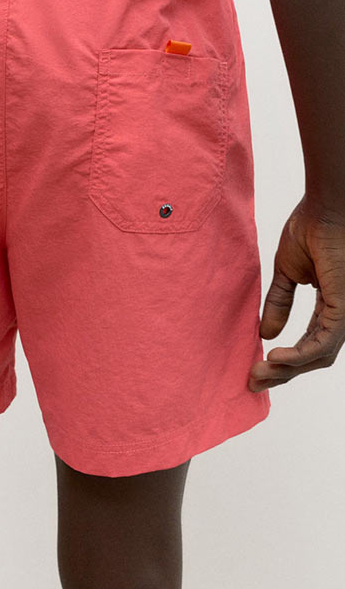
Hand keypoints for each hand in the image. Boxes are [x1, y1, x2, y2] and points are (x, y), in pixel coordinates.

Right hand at [248, 197, 344, 390]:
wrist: (323, 207)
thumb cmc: (310, 228)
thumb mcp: (287, 272)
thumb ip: (279, 302)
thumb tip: (266, 334)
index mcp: (330, 305)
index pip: (310, 343)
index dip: (285, 360)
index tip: (255, 368)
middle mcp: (341, 312)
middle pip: (314, 356)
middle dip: (283, 373)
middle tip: (253, 380)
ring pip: (319, 355)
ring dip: (287, 369)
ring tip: (259, 372)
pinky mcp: (344, 307)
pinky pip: (324, 342)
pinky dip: (299, 355)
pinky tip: (276, 357)